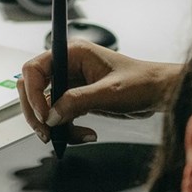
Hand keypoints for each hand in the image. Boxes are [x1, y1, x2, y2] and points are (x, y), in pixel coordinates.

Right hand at [18, 40, 180, 143]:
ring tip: (70, 137)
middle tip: (47, 133)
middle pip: (33, 89)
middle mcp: (68, 66)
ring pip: (45, 106)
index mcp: (72, 53)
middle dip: (38, 113)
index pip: (34, 69)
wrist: (158, 93)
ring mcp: (71, 83)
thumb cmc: (141, 82)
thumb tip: (51, 116)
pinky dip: (67, 129)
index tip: (44, 115)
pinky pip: (60, 116)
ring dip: (54, 125)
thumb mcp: (109, 92)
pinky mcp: (77, 99)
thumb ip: (77, 102)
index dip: (33, 93)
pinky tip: (86, 135)